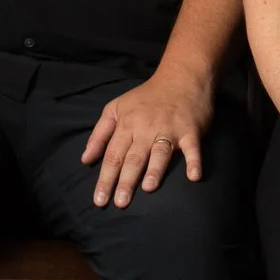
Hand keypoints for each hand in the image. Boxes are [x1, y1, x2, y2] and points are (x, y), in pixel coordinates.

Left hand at [80, 66, 212, 207]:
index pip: (113, 155)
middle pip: (133, 157)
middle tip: (120, 203)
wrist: (181, 77)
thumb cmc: (147, 97)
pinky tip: (193, 176)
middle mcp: (146, 128)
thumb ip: (99, 134)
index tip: (99, 200)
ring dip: (155, 169)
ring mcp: (169, 129)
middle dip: (125, 180)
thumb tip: (85, 159)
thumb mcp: (116, 108)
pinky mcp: (190, 130)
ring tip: (148, 188)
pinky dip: (194, 161)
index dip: (105, 178)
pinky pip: (192, 147)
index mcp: (127, 124)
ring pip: (159, 152)